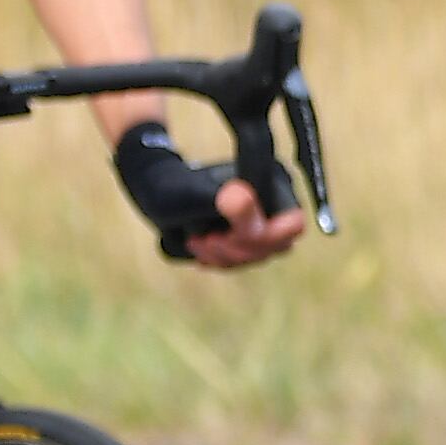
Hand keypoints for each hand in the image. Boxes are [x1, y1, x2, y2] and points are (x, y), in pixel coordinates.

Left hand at [113, 121, 307, 268]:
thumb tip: (242, 199)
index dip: (265, 237)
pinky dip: (218, 259)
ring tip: (196, 240)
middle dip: (238, 249)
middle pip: (275, 245)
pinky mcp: (242, 234)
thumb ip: (226, 204)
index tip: (227, 234)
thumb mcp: (198, 198)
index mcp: (271, 184)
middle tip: (206, 239)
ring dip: (224, 256)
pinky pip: (240, 260)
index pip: (292, 224)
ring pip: (257, 256)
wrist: (153, 187)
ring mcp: (258, 219)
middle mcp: (271, 202)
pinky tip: (198, 245)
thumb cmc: (172, 187)